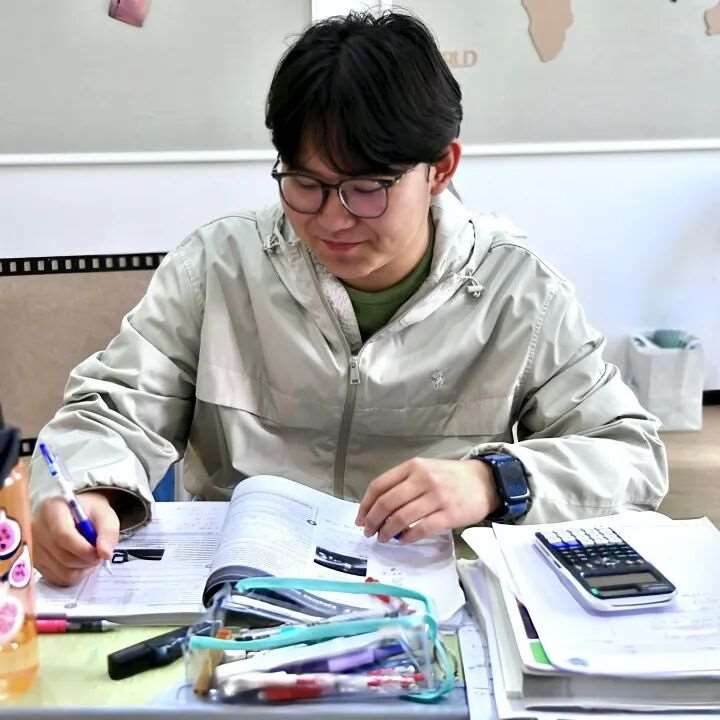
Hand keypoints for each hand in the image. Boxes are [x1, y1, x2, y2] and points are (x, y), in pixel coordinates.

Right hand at [32, 491, 118, 585]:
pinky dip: (75, 574)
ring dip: (83, 568)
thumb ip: (108, 532)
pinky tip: (80, 561)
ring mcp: (34, 548)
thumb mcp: (104, 514)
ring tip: (90, 555)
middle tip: (99, 552)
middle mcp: (37, 529)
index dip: (84, 549)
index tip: (99, 551)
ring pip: (63, 571)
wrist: (76, 515)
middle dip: (88, 559)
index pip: (63, 536)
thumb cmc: (89, 512)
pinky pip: (59, 578)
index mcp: (53, 510)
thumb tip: (105, 553)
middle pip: (64, 557)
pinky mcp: (36, 563)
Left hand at [355, 458, 500, 543]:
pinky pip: (421, 528)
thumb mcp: (425, 470)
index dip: (365, 505)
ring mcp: (436, 497)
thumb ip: (403, 483)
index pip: (379, 485)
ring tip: (383, 538)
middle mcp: (423, 479)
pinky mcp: (449, 514)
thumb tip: (377, 508)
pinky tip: (403, 540)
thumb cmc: (449, 477)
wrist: (484, 481)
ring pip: (401, 517)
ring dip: (387, 531)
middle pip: (387, 503)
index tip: (360, 518)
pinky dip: (408, 537)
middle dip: (372, 521)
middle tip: (368, 532)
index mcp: (413, 467)